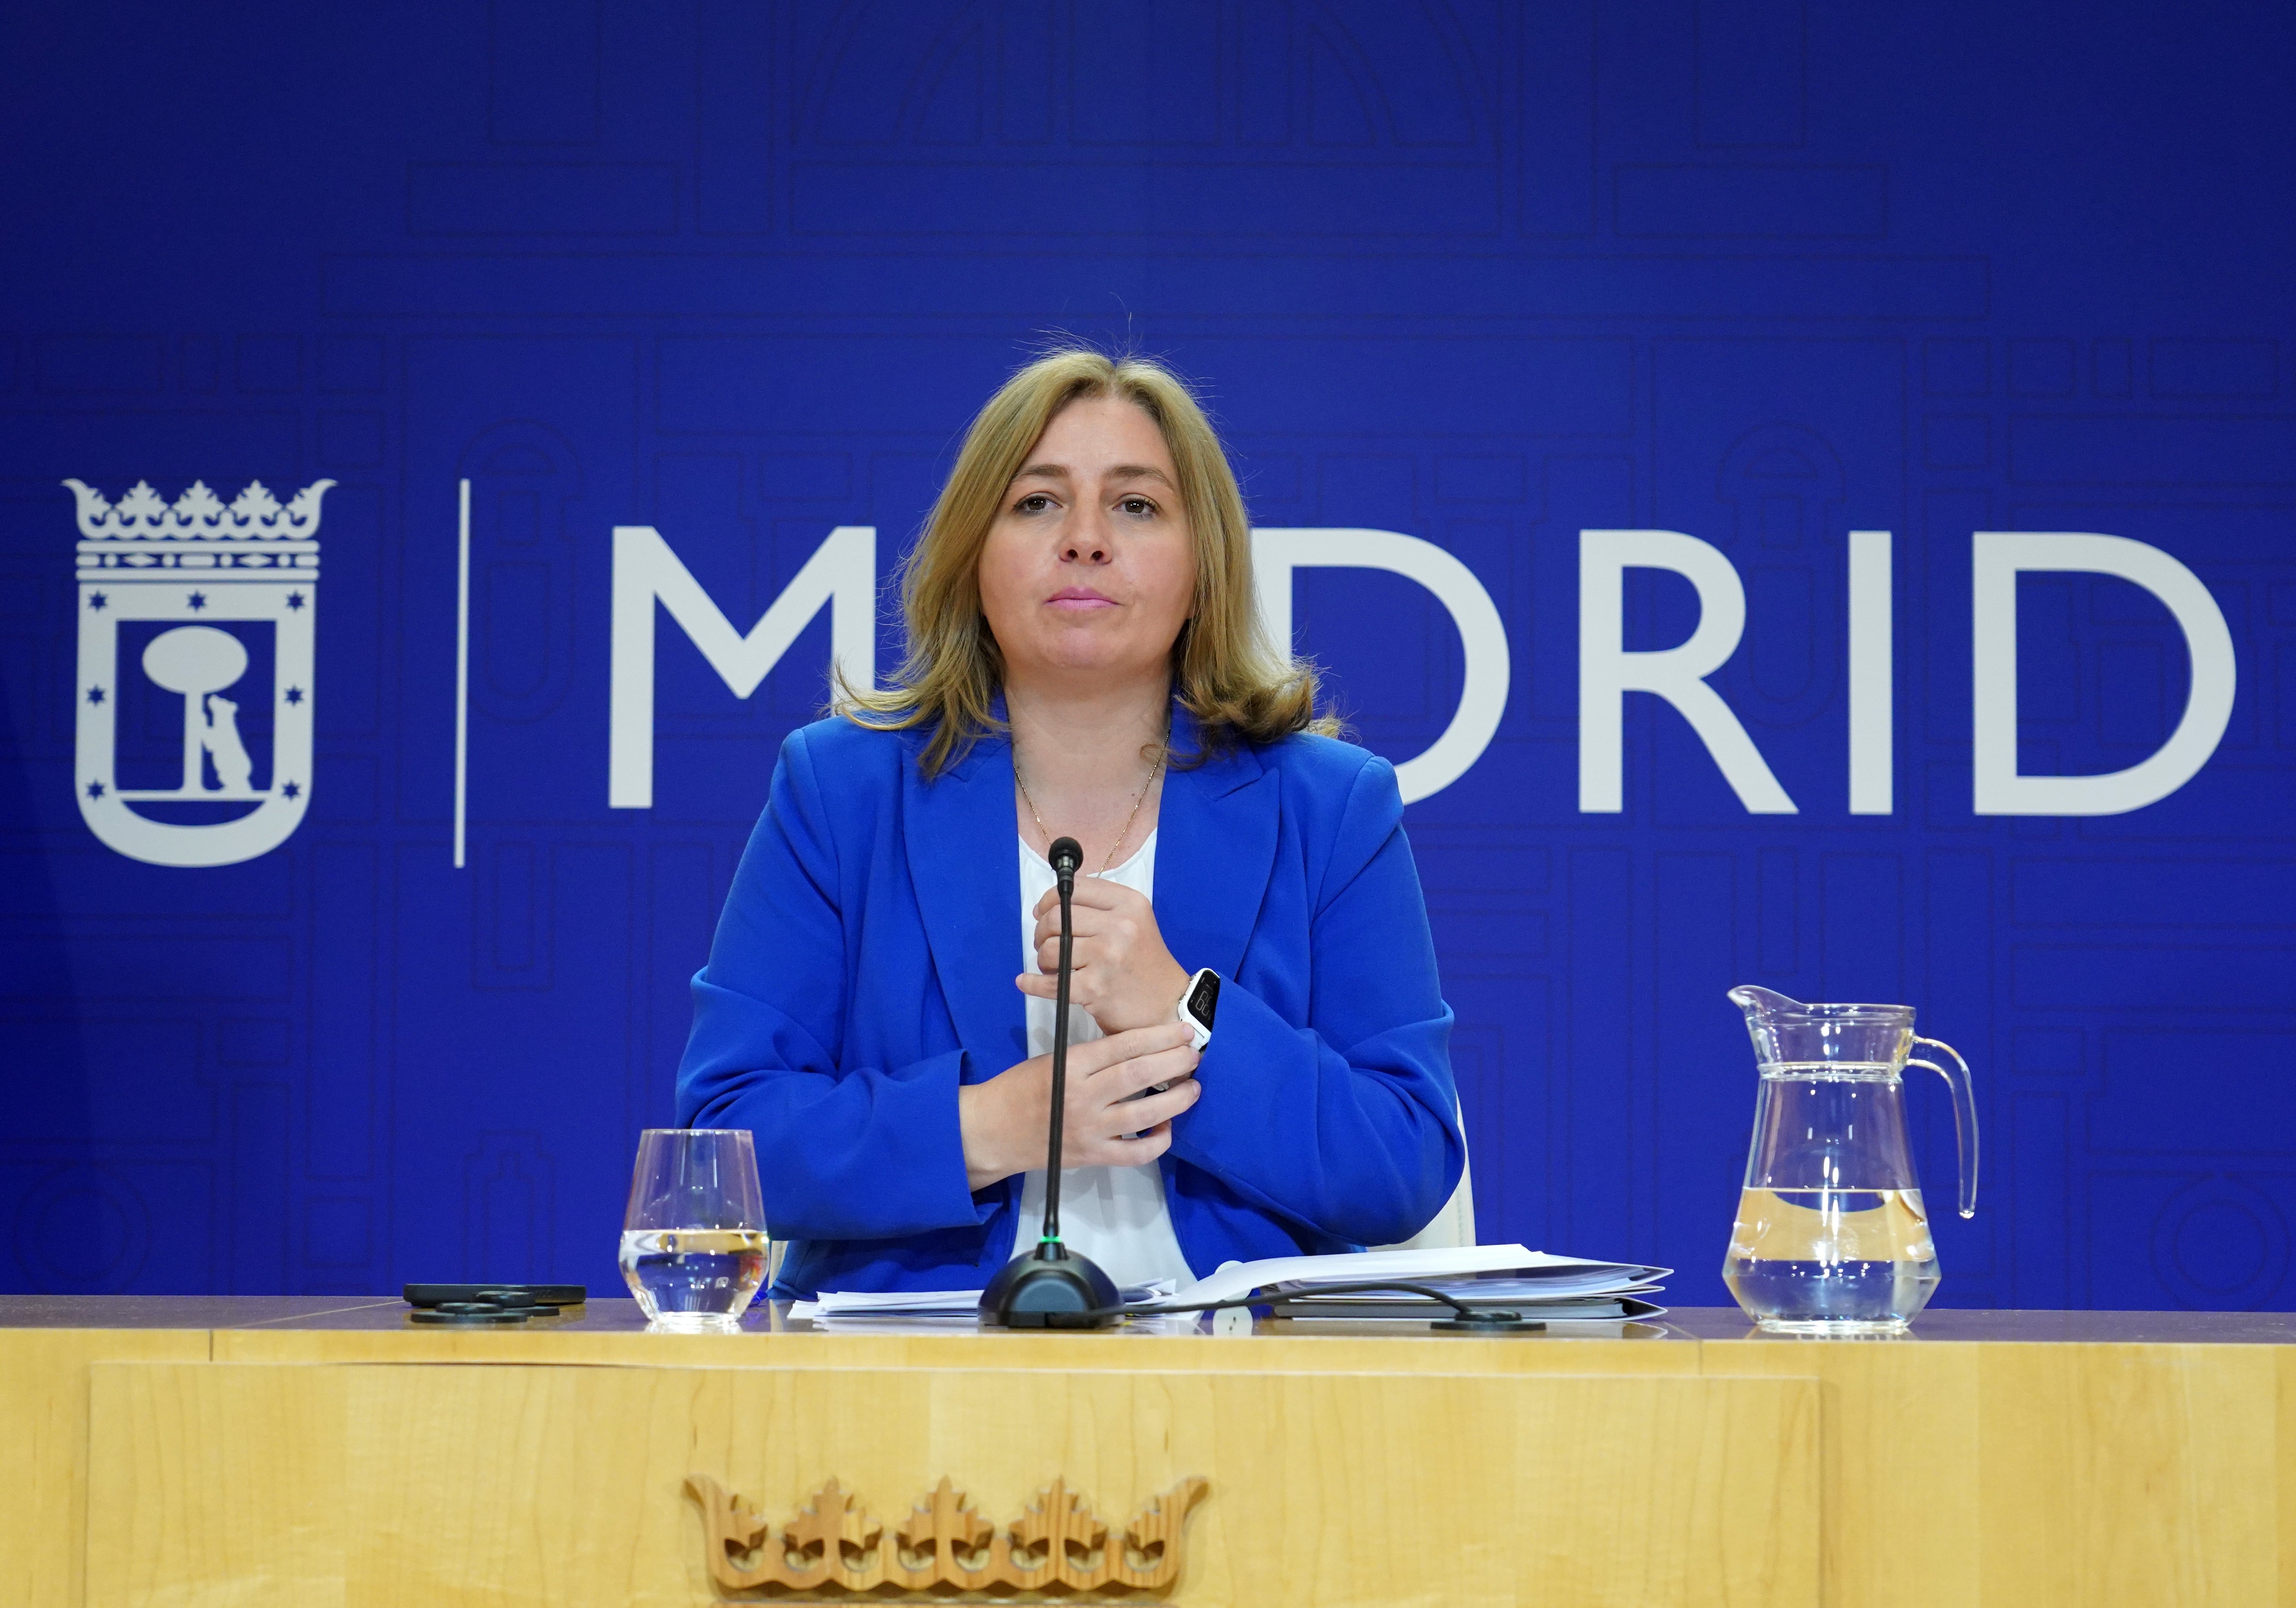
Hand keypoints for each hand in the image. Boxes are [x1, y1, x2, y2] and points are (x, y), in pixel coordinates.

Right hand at [957, 1021, 1202, 1190]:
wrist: (991, 1131)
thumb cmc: (1019, 1089)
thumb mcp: (1051, 1060)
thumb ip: (1090, 1057)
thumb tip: (1136, 1049)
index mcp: (1071, 1066)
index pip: (1122, 1046)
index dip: (1157, 1036)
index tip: (1182, 1029)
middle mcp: (1082, 1097)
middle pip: (1138, 1075)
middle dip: (1173, 1062)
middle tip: (1195, 1055)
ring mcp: (1088, 1130)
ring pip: (1144, 1115)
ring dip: (1176, 1100)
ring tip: (1194, 1088)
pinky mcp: (1091, 1156)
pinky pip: (1134, 1154)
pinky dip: (1156, 1143)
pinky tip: (1166, 1128)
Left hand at [1017, 876, 1190, 1033]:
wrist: (1168, 1004)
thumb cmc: (1144, 963)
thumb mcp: (1134, 921)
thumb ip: (1098, 907)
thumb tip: (1046, 908)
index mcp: (1129, 904)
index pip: (1075, 889)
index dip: (1049, 899)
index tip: (1042, 912)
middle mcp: (1120, 926)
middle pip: (1056, 917)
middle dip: (1042, 932)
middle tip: (1046, 944)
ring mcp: (1107, 956)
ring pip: (1051, 948)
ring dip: (1043, 959)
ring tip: (1053, 966)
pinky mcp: (1095, 988)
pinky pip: (1051, 982)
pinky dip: (1033, 983)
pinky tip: (1026, 982)